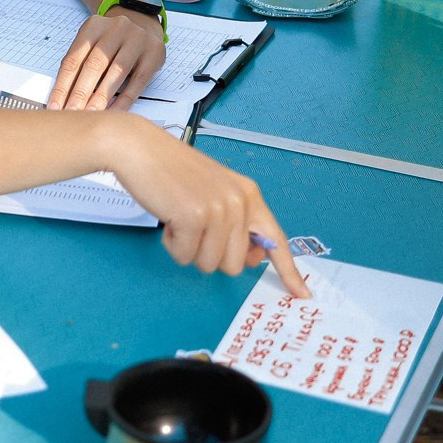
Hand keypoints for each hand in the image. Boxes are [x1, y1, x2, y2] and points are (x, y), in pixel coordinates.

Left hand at [50, 8, 165, 110]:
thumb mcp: (93, 43)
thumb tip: (62, 98)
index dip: (62, 86)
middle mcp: (116, 29)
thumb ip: (79, 65)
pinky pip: (138, 81)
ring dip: (101, 97)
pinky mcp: (154, 53)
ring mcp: (137, 39)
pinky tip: (114, 112)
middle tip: (71, 114)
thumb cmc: (112, 41)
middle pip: (94, 65)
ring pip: (116, 72)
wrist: (142, 24)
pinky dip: (125, 99)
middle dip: (80, 93)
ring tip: (91, 116)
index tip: (55, 107)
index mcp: (94, 26)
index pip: (73, 60)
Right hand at [95, 115, 310, 293]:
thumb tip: (249, 259)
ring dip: (188, 249)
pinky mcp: (194, 217)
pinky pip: (184, 256)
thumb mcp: (216, 192)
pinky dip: (171, 244)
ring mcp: (218, 210)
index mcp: (249, 195)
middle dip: (210, 255)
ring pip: (209, 264)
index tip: (302, 294)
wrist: (140, 148)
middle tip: (194, 227)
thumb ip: (236, 223)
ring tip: (179, 218)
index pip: (275, 239)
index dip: (288, 271)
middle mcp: (240, 202)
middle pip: (235, 265)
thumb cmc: (172, 172)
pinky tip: (168, 217)